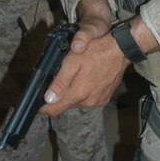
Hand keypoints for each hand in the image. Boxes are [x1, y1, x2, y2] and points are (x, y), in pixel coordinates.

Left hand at [39, 0, 127, 115]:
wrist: (120, 50)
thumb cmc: (96, 51)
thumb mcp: (72, 61)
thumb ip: (60, 82)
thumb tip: (48, 99)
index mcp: (78, 94)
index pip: (54, 110)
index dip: (44, 107)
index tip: (39, 102)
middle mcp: (88, 102)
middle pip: (66, 105)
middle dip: (60, 95)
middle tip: (60, 78)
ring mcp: (98, 101)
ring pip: (78, 101)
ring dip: (73, 92)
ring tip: (76, 75)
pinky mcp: (105, 98)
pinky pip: (89, 99)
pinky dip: (85, 91)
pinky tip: (87, 78)